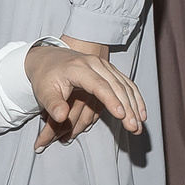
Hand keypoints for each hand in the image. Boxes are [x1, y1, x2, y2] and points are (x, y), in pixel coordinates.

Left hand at [24, 35, 145, 151]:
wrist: (46, 57)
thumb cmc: (45, 76)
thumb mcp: (43, 91)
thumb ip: (52, 104)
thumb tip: (60, 117)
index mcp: (79, 68)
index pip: (99, 85)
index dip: (111, 100)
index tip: (121, 115)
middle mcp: (95, 64)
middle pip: (117, 86)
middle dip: (128, 108)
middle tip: (133, 128)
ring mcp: (105, 66)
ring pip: (125, 86)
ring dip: (135, 105)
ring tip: (139, 126)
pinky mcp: (109, 71)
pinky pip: (127, 84)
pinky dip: (136, 98)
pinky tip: (141, 113)